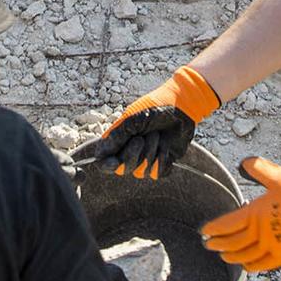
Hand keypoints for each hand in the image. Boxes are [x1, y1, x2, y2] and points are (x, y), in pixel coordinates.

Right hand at [88, 65, 220, 178]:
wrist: (181, 107)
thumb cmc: (153, 108)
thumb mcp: (132, 119)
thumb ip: (115, 137)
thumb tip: (99, 155)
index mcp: (119, 140)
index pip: (104, 162)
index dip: (106, 166)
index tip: (114, 162)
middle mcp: (130, 152)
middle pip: (122, 170)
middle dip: (132, 155)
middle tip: (141, 138)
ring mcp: (146, 159)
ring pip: (141, 172)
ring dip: (149, 153)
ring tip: (157, 136)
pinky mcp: (162, 163)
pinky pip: (157, 173)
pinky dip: (162, 159)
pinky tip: (165, 146)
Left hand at [200, 156, 280, 271]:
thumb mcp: (278, 177)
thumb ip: (260, 169)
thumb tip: (245, 162)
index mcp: (255, 213)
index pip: (227, 223)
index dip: (214, 228)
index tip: (204, 232)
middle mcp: (260, 232)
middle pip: (233, 241)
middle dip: (218, 243)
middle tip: (208, 245)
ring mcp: (271, 245)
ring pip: (245, 255)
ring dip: (231, 256)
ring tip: (223, 255)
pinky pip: (263, 264)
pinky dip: (251, 265)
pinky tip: (246, 265)